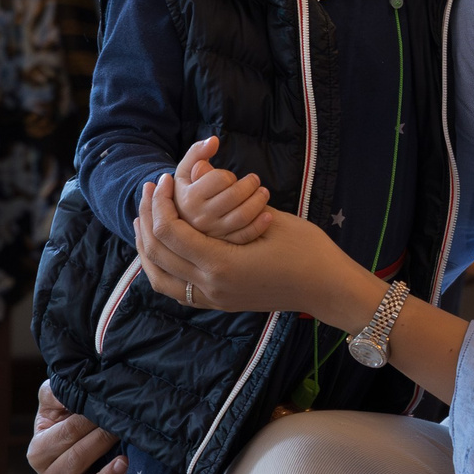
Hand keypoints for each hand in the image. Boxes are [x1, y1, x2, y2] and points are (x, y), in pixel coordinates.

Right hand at [27, 381, 125, 473]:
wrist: (77, 438)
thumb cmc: (66, 415)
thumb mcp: (55, 398)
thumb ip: (58, 390)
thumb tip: (69, 386)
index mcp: (38, 451)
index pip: (65, 435)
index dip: (87, 420)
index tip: (108, 406)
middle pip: (76, 460)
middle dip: (101, 441)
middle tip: (123, 425)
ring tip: (124, 461)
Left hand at [134, 171, 380, 329]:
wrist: (327, 288)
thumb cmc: (306, 249)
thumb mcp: (268, 216)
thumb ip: (226, 198)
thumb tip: (193, 171)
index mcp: (222, 265)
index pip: (170, 232)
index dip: (160, 202)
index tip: (162, 179)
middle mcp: (211, 287)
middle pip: (158, 253)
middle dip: (147, 217)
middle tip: (148, 191)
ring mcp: (213, 299)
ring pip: (159, 277)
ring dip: (147, 246)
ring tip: (145, 219)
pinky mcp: (219, 303)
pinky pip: (175, 288)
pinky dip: (161, 267)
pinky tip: (163, 247)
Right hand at [171, 135, 270, 244]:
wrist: (181, 222)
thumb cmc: (187, 190)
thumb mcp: (185, 171)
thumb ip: (197, 152)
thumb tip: (214, 140)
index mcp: (189, 198)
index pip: (220, 179)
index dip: (229, 175)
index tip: (231, 177)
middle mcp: (200, 218)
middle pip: (234, 196)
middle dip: (250, 184)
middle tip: (255, 180)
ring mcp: (214, 234)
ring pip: (243, 215)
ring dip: (259, 201)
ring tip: (263, 192)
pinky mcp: (226, 245)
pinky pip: (247, 235)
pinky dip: (261, 224)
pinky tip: (268, 214)